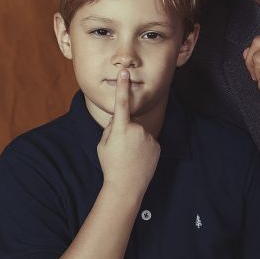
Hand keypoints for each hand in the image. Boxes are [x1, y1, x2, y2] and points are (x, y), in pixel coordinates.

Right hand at [96, 70, 159, 195]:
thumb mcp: (102, 144)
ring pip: (138, 133)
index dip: (122, 86)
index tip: (124, 72)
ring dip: (133, 140)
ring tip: (128, 157)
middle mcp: (137, 129)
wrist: (126, 186)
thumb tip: (119, 120)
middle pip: (128, 122)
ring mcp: (149, 137)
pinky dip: (142, 148)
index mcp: (120, 127)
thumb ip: (111, 128)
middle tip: (118, 149)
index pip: (121, 102)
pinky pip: (147, 142)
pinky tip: (138, 160)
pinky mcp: (157, 146)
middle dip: (123, 130)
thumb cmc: (110, 165)